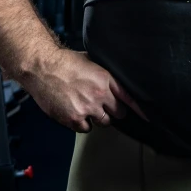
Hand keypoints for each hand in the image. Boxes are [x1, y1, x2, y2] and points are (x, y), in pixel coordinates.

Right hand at [20, 48, 148, 132]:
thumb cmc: (65, 62)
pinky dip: (83, 123)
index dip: (138, 109)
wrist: (43, 68)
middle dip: (113, 110)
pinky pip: (86, 129)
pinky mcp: (73, 119)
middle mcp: (99, 95)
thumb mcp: (92, 62)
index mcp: (106, 79)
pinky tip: (76, 112)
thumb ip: (105, 75)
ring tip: (87, 106)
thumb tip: (115, 82)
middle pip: (118, 113)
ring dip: (98, 117)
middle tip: (104, 106)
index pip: (128, 98)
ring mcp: (86, 109)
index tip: (147, 117)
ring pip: (103, 122)